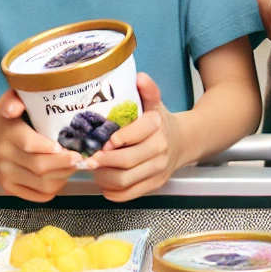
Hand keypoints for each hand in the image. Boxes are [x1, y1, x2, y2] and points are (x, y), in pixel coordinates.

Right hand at [0, 90, 80, 202]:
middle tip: (80, 157)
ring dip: (63, 177)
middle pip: (40, 166)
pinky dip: (54, 189)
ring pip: (42, 183)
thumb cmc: (2, 120)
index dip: (48, 147)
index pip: (29, 143)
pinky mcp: (10, 187)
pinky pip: (38, 195)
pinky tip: (60, 177)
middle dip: (65, 164)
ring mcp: (7, 175)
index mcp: (10, 133)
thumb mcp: (8, 103)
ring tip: (72, 166)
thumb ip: (13, 99)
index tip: (65, 145)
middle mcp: (7, 156)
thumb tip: (14, 107)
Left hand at [87, 73, 180, 200]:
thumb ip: (147, 90)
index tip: (102, 141)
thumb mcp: (154, 103)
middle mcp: (160, 149)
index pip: (135, 134)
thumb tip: (139, 77)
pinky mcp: (155, 185)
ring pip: (125, 180)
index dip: (115, 141)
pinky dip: (111, 191)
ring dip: (103, 177)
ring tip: (93, 168)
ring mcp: (158, 170)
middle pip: (126, 161)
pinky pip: (128, 195)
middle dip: (102, 162)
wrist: (183, 142)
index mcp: (157, 126)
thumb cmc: (159, 122)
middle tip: (88, 158)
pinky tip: (103, 182)